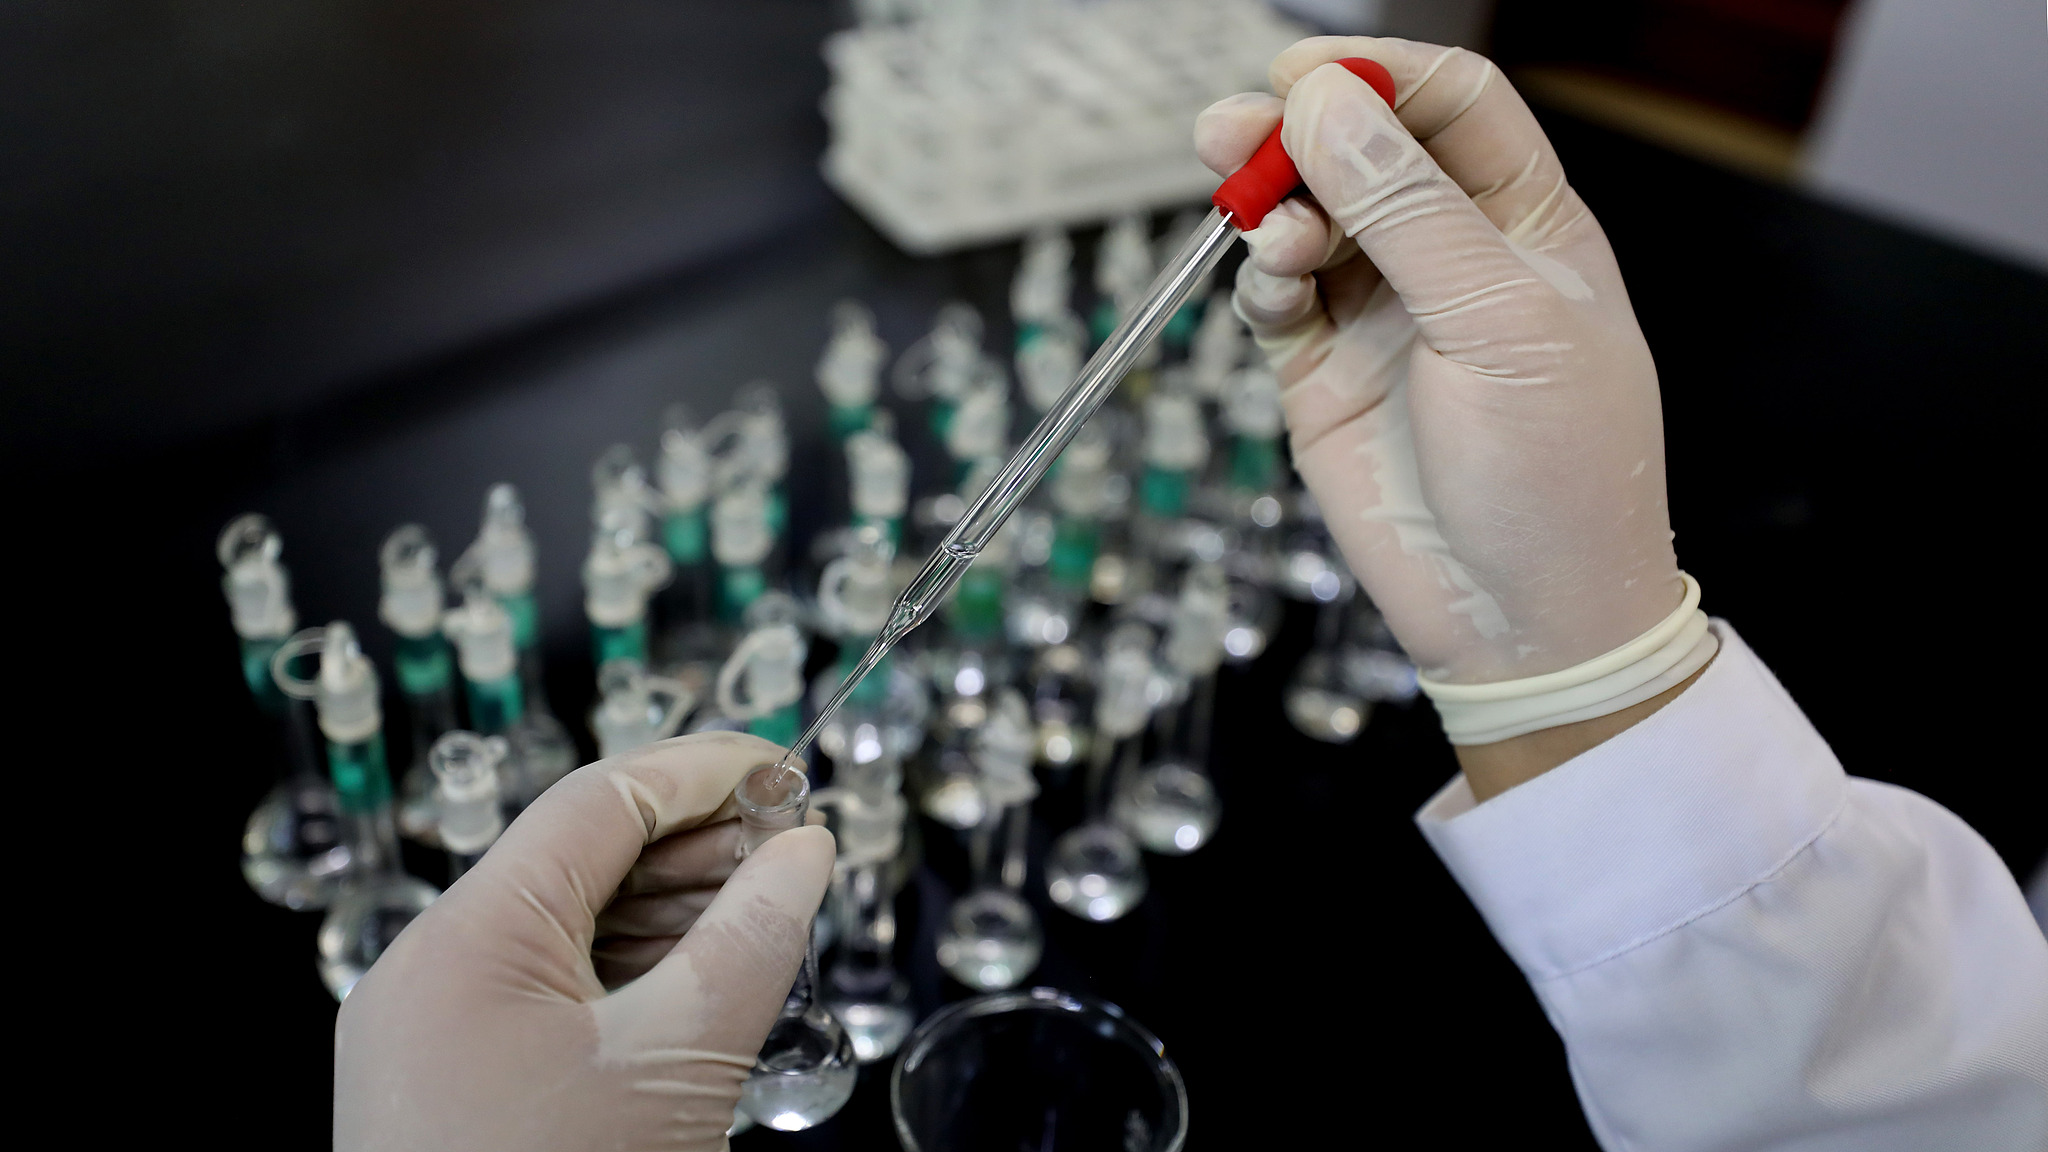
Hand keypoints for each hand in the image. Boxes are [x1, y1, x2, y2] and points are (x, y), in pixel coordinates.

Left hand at [334, 733, 833, 1150]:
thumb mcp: (678, 1062)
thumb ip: (752, 938)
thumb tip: (802, 853)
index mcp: (467, 940)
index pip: (598, 800)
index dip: (704, 770)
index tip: (785, 766)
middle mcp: (429, 966)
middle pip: (580, 855)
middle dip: (696, 844)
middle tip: (793, 852)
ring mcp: (430, 1025)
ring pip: (565, 922)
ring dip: (668, 908)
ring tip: (761, 918)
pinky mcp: (445, 1074)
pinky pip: (543, 985)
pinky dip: (626, 970)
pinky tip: (700, 981)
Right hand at [1195, 36, 1683, 685]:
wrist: (1524, 620)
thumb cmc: (1561, 479)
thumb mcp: (1503, 325)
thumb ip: (1411, 214)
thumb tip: (1331, 112)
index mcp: (1526, 224)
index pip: (1453, 106)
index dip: (1382, 76)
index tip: (1309, 76)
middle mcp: (1449, 257)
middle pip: (1361, 152)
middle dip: (1298, 134)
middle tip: (1235, 134)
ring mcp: (1382, 315)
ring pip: (1306, 220)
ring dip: (1270, 207)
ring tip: (1256, 223)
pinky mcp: (1324, 374)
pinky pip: (1273, 301)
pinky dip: (1259, 284)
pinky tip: (1268, 290)